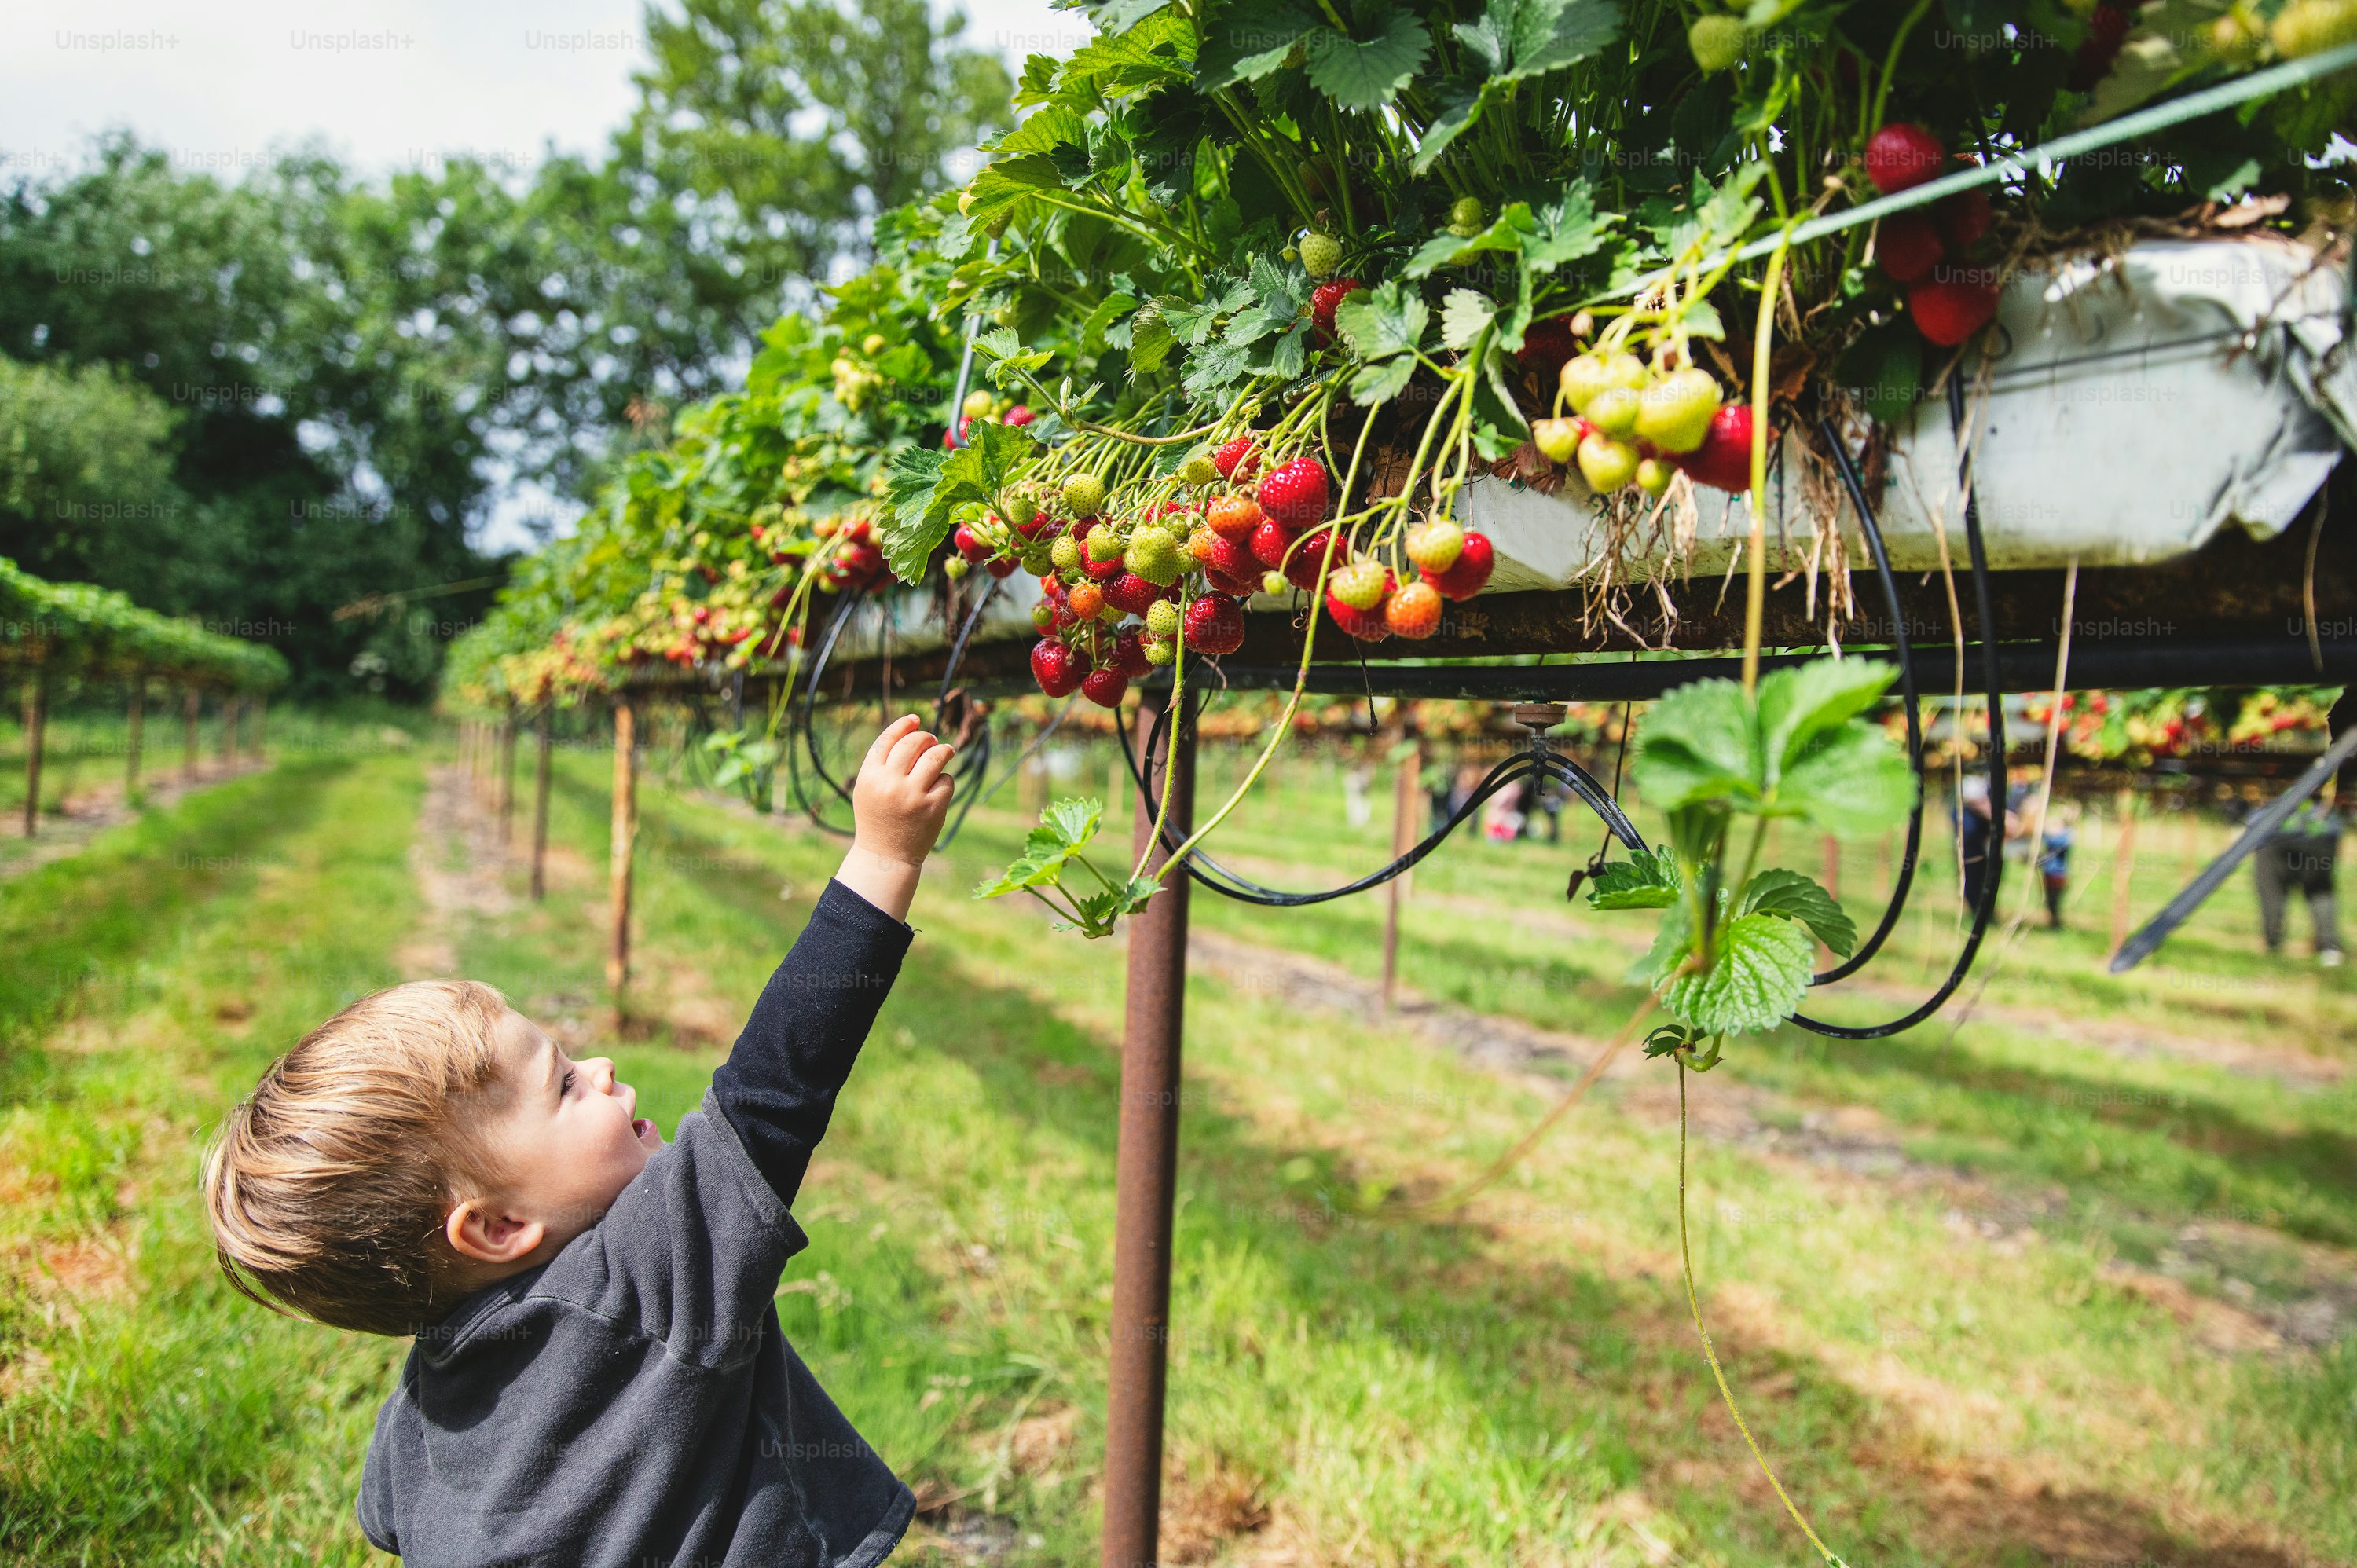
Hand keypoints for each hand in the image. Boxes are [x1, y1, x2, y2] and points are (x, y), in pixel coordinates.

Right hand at [836, 715, 953, 920]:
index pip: (888, 739)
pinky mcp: (932, 808)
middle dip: (926, 737)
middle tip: (932, 740)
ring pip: (935, 757)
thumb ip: (884, 761)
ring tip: (946, 752)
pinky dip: (945, 781)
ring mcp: (912, 796)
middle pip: (913, 744)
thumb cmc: (878, 817)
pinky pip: (946, 781)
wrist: (885, 856)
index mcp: (870, 777)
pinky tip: (939, 788)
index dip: (903, 725)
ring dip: (943, 751)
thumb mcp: (869, 788)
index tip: (915, 720)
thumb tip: (912, 729)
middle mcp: (889, 784)